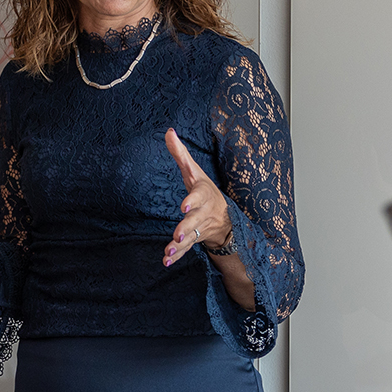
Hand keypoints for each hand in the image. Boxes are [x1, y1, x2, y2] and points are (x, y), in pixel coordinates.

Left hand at [162, 128, 231, 266]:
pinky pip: (187, 249)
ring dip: (180, 245)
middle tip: (177, 235)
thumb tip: (168, 131)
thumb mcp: (195, 171)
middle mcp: (202, 212)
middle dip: (186, 228)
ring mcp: (200, 228)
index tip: (184, 207)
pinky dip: (177, 255)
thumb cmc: (205, 190)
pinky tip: (166, 260)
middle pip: (195, 221)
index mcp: (203, 194)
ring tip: (169, 250)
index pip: (198, 197)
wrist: (225, 216)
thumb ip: (181, 154)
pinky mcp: (195, 239)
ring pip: (191, 237)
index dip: (192, 201)